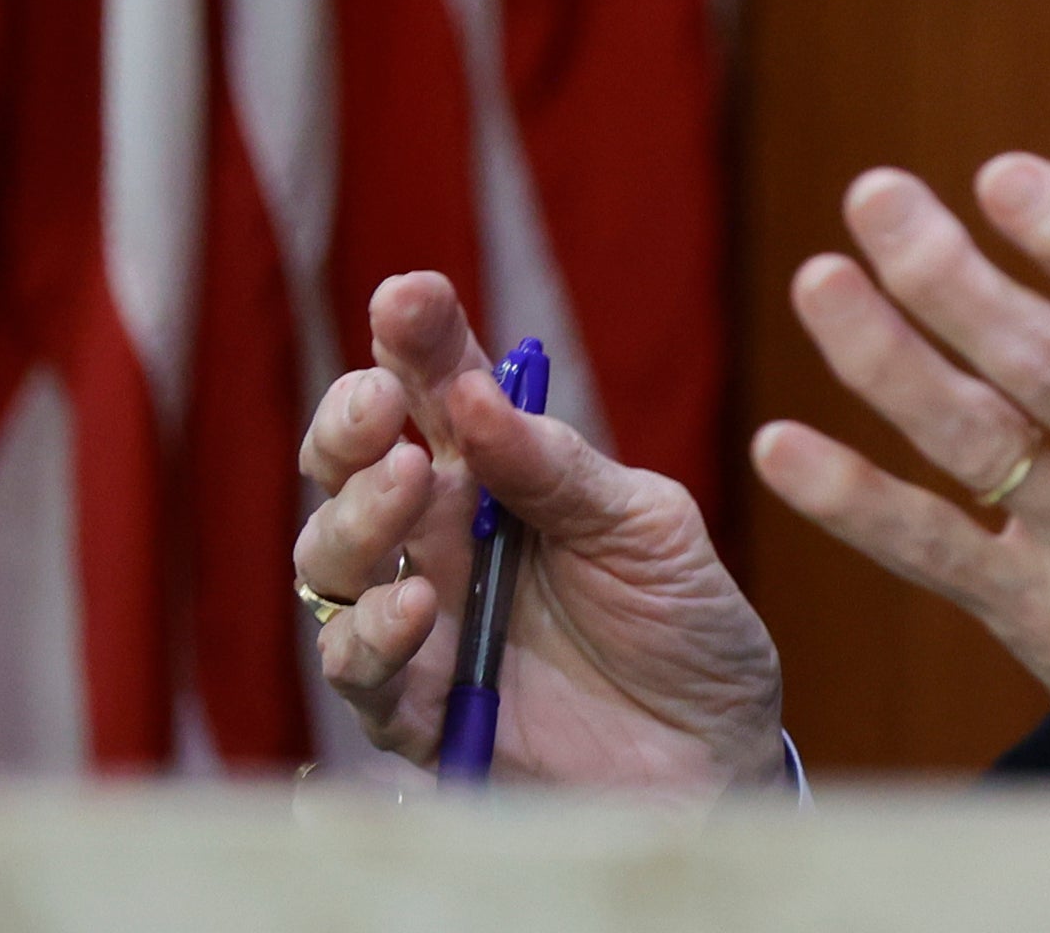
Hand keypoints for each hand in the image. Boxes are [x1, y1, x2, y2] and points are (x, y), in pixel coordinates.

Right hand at [294, 272, 784, 792]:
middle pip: (351, 465)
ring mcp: (423, 622)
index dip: (414, 339)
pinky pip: (360, 669)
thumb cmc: (685, 624)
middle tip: (383, 406)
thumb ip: (560, 470)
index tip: (408, 296)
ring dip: (355, 517)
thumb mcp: (646, 526)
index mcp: (498, 471)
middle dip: (350, 425)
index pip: (437, 388)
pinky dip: (374, 633)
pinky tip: (414, 604)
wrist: (717, 753)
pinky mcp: (420, 711)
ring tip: (406, 485)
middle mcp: (441, 538)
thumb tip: (478, 396)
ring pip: (333, 559)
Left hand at [753, 157, 1049, 811]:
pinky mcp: (1044, 625)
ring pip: (974, 444)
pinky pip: (935, 557)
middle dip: (951, 274)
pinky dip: (855, 505)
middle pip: (1041, 364)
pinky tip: (779, 447)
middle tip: (874, 192)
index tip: (1003, 174)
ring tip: (817, 280)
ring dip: (885, 361)